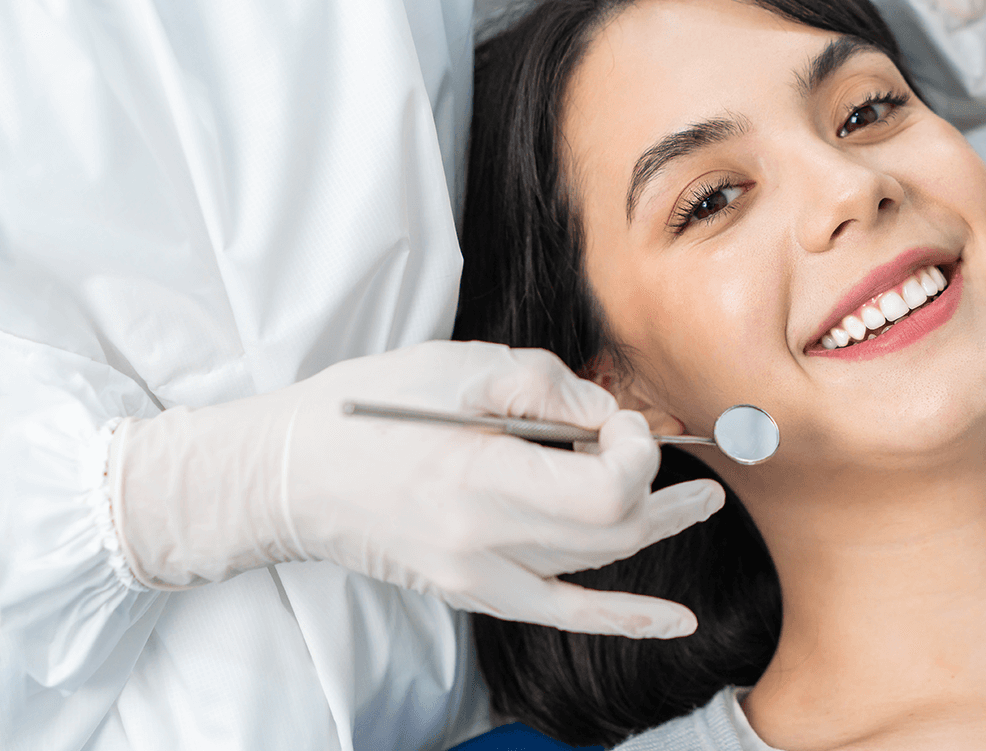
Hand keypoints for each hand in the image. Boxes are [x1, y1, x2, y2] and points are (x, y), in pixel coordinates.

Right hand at [107, 341, 722, 637]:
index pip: (604, 490)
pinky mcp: (471, 590)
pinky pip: (563, 611)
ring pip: (594, 565)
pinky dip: (624, 616)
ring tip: (693, 504)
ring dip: (651, 531)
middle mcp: (483, 541)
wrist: (289, 474)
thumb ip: (547, 386)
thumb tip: (610, 415)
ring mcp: (478, 575)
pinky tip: (675, 621)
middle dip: (662, 493)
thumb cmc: (368, 407)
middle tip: (696, 467)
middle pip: (612, 532)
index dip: (638, 454)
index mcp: (481, 478)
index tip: (626, 423)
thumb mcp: (461, 365)